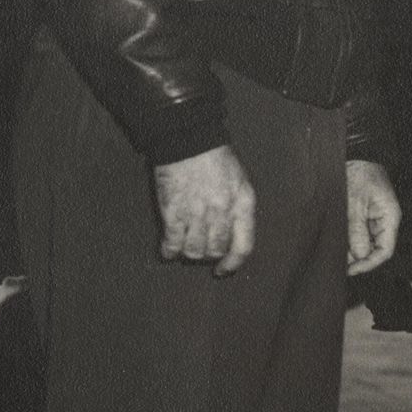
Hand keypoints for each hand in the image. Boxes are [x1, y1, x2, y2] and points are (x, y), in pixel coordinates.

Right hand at [154, 144, 255, 275]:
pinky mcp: (173, 212)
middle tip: (202, 250)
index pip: (243, 246)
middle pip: (216, 250)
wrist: (189, 142)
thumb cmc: (217, 161)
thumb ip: (239, 209)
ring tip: (186, 247)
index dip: (233, 263)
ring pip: (194, 250)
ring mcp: (196, 214)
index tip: (224, 269)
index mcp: (242, 205)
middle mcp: (221, 213)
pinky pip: (172, 242)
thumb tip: (233, 235)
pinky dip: (169, 251)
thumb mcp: (240, 183)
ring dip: (190, 253)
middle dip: (209, 255)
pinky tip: (168, 251)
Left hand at [345, 159, 402, 275]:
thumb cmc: (360, 173)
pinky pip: (357, 234)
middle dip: (356, 257)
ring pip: (364, 243)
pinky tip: (335, 241)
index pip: (385, 250)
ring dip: (350, 249)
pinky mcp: (362, 216)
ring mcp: (373, 219)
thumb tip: (358, 254)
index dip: (369, 263)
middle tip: (337, 262)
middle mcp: (384, 221)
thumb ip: (357, 229)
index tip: (351, 270)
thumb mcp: (354, 202)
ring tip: (333, 251)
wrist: (355, 155)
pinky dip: (347, 239)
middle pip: (373, 249)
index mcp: (390, 218)